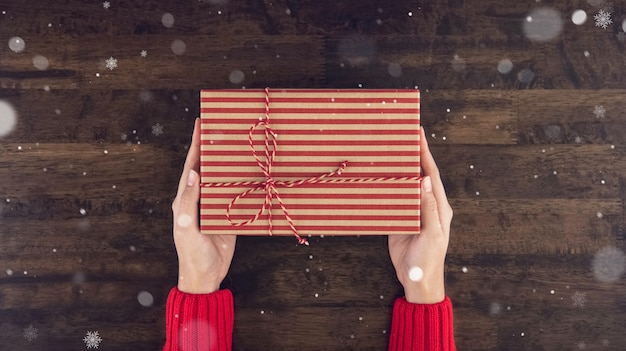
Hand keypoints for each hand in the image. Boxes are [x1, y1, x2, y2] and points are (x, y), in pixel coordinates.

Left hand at [171, 118, 236, 293]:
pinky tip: (251, 171)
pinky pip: (236, 194)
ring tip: (238, 142)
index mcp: (185, 199)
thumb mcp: (186, 228)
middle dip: (212, 146)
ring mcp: (214, 206)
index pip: (191, 166)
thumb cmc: (191, 254)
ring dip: (229, 161)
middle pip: (206, 167)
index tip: (201, 124)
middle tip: (222, 125)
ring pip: (222, 178)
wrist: (205, 277)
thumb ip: (189, 202)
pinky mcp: (229, 216)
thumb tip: (193, 173)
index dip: (196, 145)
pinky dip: (242, 181)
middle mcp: (199, 199)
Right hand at [388, 127, 452, 303]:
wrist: (416, 280)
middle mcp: (427, 205)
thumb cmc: (428, 260)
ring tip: (388, 149)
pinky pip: (393, 198)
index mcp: (439, 206)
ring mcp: (412, 211)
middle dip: (413, 154)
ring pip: (405, 184)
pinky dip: (387, 185)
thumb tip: (425, 181)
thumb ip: (429, 209)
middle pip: (419, 174)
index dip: (425, 153)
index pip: (431, 174)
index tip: (418, 134)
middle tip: (401, 134)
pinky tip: (380, 175)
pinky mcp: (399, 218)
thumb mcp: (431, 235)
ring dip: (398, 167)